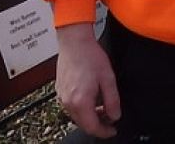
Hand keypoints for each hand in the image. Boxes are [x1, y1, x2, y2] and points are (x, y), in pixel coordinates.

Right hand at [54, 23, 120, 138]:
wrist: (74, 41)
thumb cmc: (90, 56)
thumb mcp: (108, 79)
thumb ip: (113, 101)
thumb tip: (115, 116)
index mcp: (81, 101)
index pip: (92, 127)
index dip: (104, 132)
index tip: (112, 130)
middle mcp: (68, 102)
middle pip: (83, 124)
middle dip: (97, 124)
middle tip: (109, 118)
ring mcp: (62, 96)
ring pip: (76, 116)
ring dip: (89, 115)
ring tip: (102, 106)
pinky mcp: (60, 90)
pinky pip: (71, 106)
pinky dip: (82, 107)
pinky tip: (90, 98)